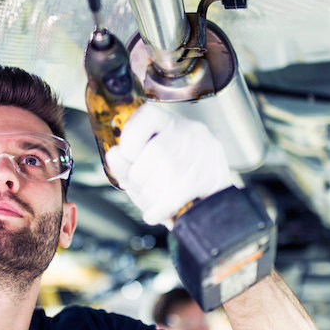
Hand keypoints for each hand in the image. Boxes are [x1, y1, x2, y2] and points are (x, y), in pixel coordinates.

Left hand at [106, 103, 232, 226]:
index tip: (127, 156)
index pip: (149, 115)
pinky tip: (154, 214)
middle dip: (139, 178)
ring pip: (169, 174)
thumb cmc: (167, 174)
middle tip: (139, 188)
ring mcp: (204, 152)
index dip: (131, 139)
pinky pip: (181, 193)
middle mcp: (188, 132)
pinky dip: (161, 208)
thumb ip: (125, 162)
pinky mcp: (214, 175)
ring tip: (149, 201)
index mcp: (167, 122)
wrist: (209, 185)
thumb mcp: (142, 163)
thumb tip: (115, 156)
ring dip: (150, 195)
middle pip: (156, 152)